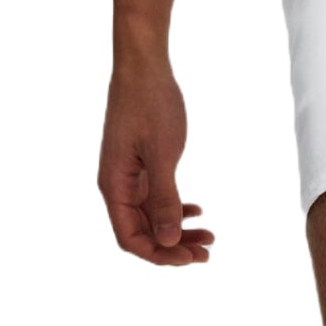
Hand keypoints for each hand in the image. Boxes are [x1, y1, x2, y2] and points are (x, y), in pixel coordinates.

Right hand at [97, 56, 214, 264]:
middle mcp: (118, 185)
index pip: (130, 238)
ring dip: (180, 231)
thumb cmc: (150, 105)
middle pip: (143, 232)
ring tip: (211, 237)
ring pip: (153, 218)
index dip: (159, 255)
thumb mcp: (162, 155)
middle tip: (208, 253)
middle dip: (175, 247)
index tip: (191, 258)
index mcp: (114, 186)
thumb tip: (168, 241)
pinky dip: (177, 209)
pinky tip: (198, 211)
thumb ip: (164, 200)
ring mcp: (130, 176)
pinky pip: (156, 199)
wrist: (145, 68)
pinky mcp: (143, 165)